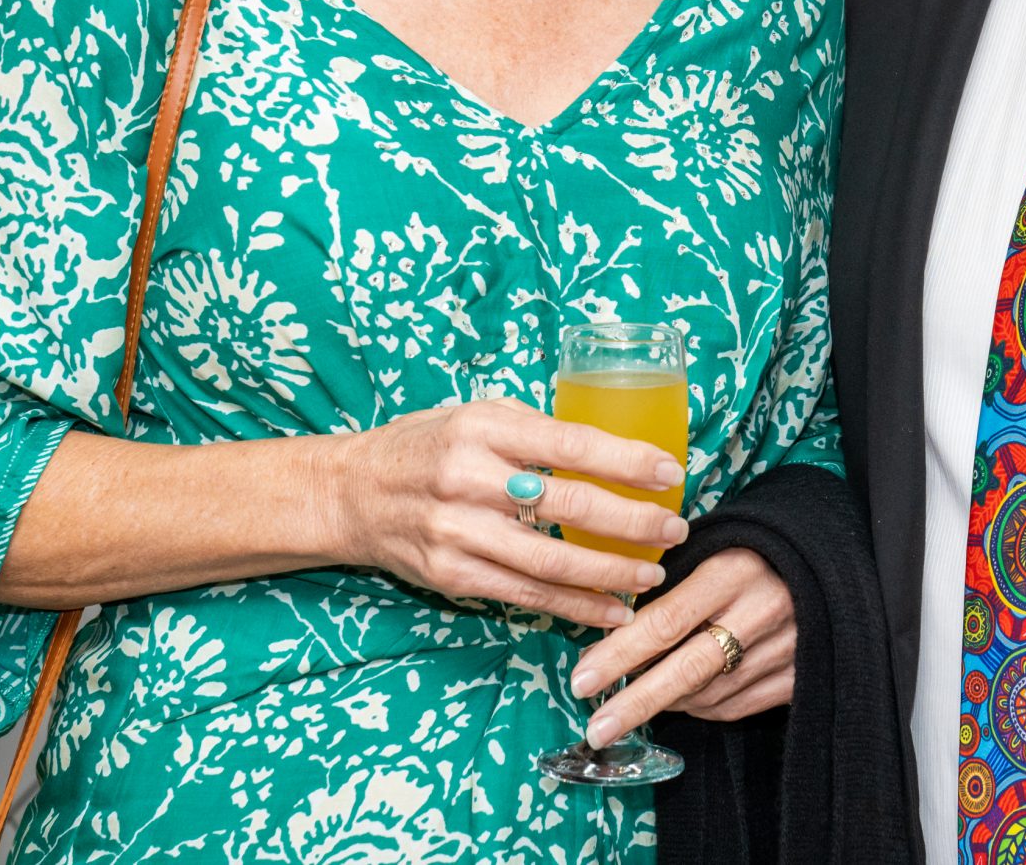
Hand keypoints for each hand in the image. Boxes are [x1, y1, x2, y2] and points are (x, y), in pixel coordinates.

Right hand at [321, 397, 688, 630]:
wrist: (351, 494)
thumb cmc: (425, 446)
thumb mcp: (475, 416)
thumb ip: (533, 431)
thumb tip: (611, 445)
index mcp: (483, 428)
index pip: (571, 443)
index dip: (627, 460)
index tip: (670, 472)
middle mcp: (470, 479)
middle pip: (569, 506)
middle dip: (633, 521)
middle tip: (674, 528)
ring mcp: (459, 532)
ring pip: (552, 562)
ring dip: (613, 572)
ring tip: (653, 574)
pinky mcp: (452, 576)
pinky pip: (527, 596)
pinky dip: (575, 606)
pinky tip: (612, 610)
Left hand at [571, 547, 795, 746]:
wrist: (827, 565)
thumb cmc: (753, 553)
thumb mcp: (713, 551)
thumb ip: (670, 588)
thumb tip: (610, 636)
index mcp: (732, 571)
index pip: (665, 621)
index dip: (619, 655)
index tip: (581, 680)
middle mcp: (760, 613)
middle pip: (686, 669)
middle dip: (635, 703)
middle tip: (596, 727)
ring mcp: (784, 650)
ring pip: (708, 695)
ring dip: (666, 704)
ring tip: (639, 702)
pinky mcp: (798, 678)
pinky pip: (735, 708)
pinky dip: (701, 709)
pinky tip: (683, 700)